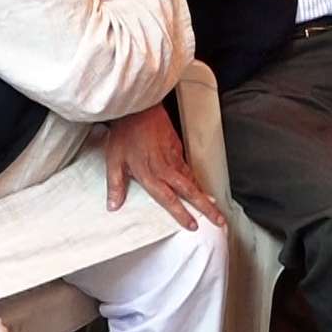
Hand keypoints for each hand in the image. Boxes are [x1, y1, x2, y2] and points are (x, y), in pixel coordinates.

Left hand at [104, 106, 223, 230]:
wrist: (139, 107)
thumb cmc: (126, 132)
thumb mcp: (113, 160)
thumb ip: (115, 184)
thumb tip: (113, 205)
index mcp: (150, 173)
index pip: (169, 199)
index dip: (181, 213)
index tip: (192, 225)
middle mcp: (165, 168)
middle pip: (190, 191)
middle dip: (206, 208)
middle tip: (218, 220)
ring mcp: (173, 157)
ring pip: (192, 180)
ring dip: (204, 195)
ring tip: (215, 208)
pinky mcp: (177, 147)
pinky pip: (188, 167)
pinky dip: (196, 179)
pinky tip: (200, 186)